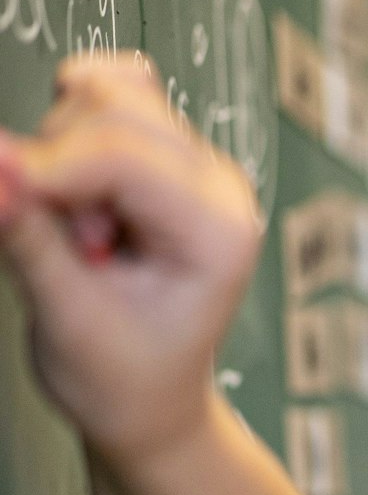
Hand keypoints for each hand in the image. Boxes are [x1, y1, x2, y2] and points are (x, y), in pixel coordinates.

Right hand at [0, 52, 264, 466]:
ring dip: (62, 152)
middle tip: (69, 246)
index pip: (124, 156)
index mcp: (220, 231)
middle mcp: (219, 186)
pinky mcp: (164, 153)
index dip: (44, 170)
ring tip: (83, 235)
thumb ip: (28, 237)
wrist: (149, 400)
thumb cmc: (126, 377)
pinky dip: (70, 129)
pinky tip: (76, 190)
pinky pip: (109, 94)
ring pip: (105, 94)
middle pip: (112, 111)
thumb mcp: (68, 319)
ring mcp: (195, 164)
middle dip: (56, 167)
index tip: (2, 200)